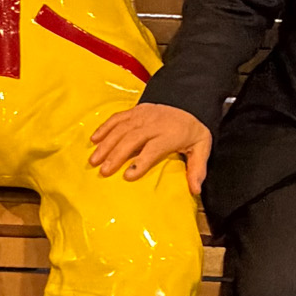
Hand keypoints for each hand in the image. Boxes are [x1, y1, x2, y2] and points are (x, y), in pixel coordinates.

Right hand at [88, 104, 210, 195]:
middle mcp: (154, 123)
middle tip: (104, 171)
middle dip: (116, 155)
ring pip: (121, 128)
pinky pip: (117, 117)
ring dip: (106, 144)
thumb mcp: (202, 149)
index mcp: (171, 134)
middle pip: (132, 138)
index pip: (154, 148)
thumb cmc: (192, 134)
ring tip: (94, 160)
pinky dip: (104, 128)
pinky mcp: (135, 110)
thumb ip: (198, 169)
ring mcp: (143, 114)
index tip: (128, 177)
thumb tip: (195, 190)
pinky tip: (93, 140)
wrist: (189, 105)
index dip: (140, 162)